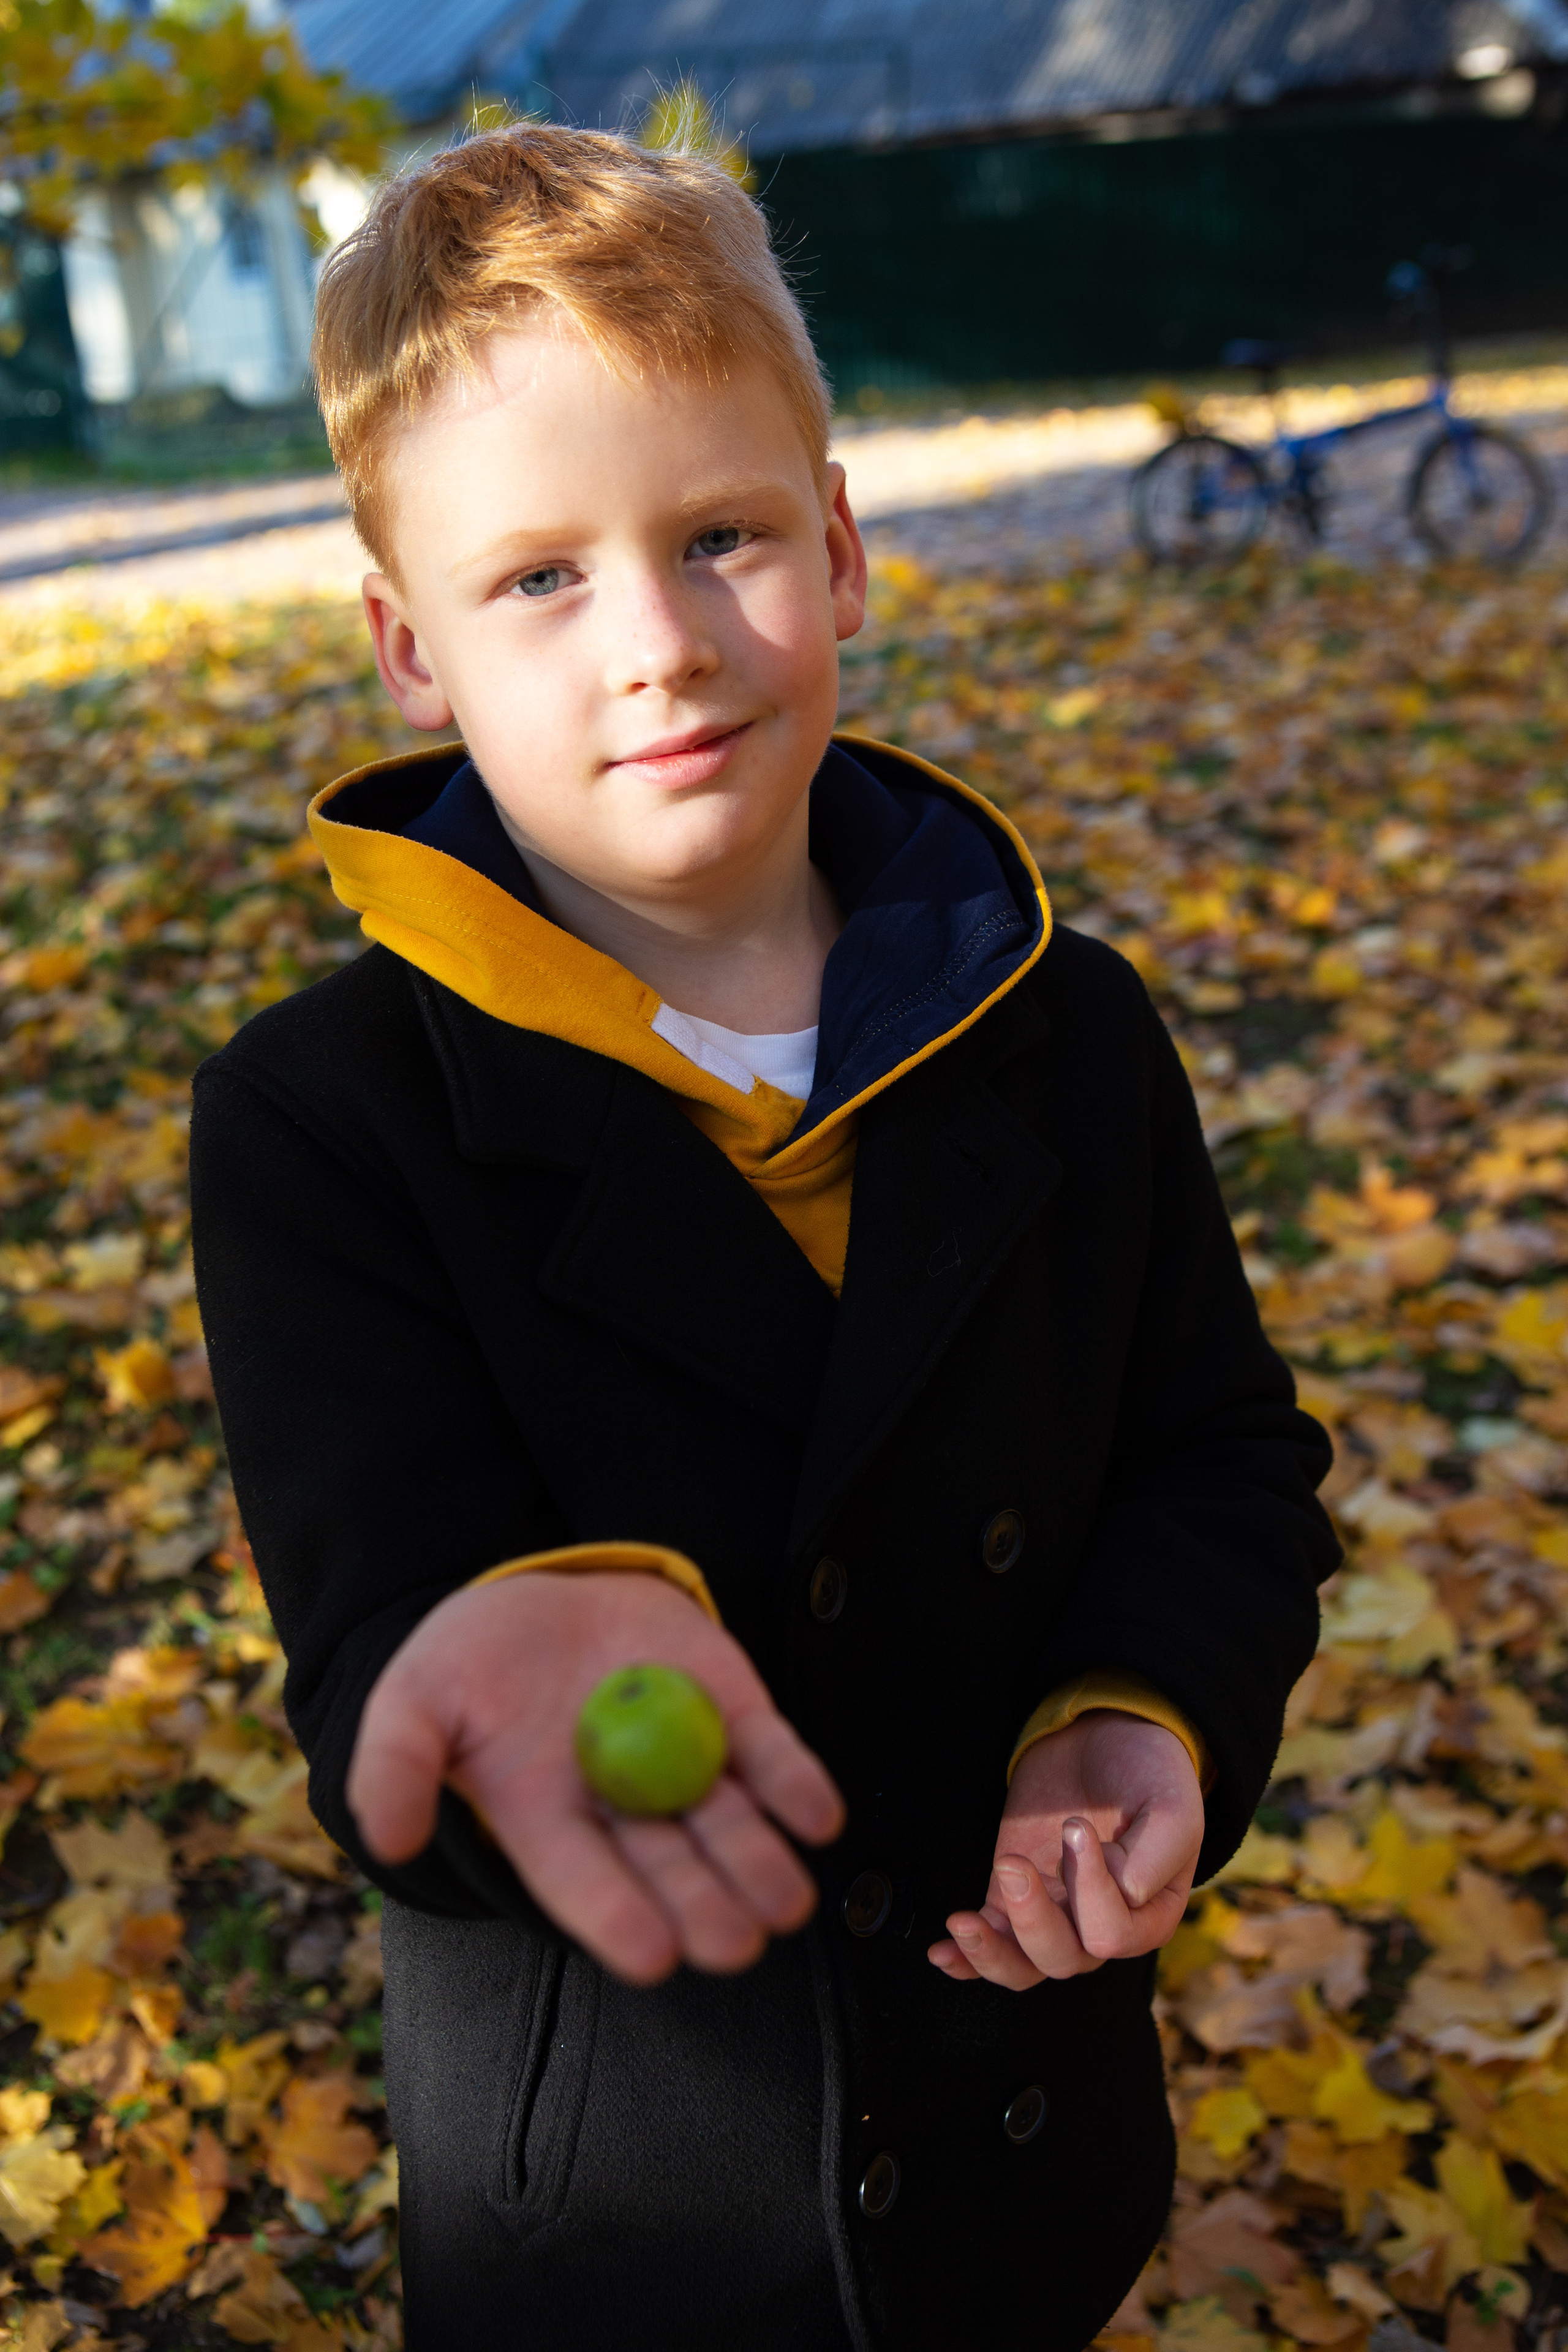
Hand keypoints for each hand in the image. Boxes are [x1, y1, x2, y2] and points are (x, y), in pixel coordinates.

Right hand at [349, 1571, 844, 1985]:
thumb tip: (388, 1839)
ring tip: (788, 1899)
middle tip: (734, 1943)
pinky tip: (817, 1815)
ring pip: (731, 1826)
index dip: (618, 1920)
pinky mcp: (728, 1712)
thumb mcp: (412, 1702)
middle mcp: (623, 1809)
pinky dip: (797, 1785)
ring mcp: (682, 1761)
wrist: (535, 1599)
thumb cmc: (467, 1664)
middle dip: (706, 1908)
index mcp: (548, 1823)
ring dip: (763, 1863)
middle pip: (672, 1872)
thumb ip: (397, 1768)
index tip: (652, 1956)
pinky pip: (770, 1756)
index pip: (586, 1885)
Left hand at [927, 1711, 1202, 1987]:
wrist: (1106, 1736)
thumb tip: (1120, 1891)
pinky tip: (942, 1952)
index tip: (1076, 1826)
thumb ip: (1154, 1855)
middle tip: (1013, 1861)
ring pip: (1024, 1967)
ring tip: (963, 1921)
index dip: (1090, 1892)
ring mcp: (1057, 1915)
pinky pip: (994, 1945)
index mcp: (1149, 1914)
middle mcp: (1102, 1926)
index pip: (1113, 1935)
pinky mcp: (1015, 1899)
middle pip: (1064, 1959)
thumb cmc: (1147, 1771)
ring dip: (990, 1952)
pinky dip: (966, 1957)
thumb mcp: (1171, 1804)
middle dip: (1033, 1920)